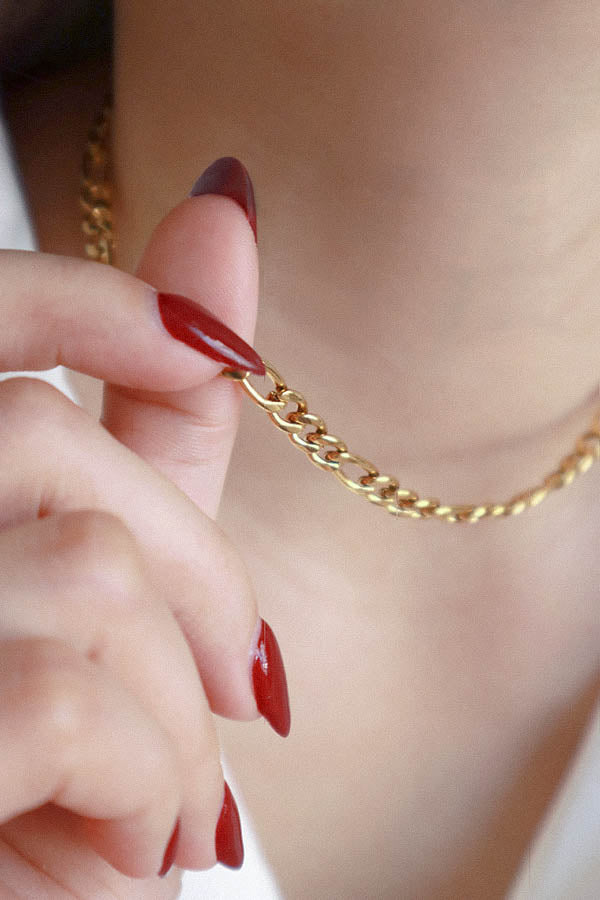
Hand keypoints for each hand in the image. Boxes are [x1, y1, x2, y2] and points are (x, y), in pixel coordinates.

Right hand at [0, 167, 288, 897]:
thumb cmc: (68, 780)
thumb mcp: (118, 602)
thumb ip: (157, 426)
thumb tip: (223, 218)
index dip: (81, 299)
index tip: (209, 341)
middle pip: (41, 446)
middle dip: (197, 575)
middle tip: (243, 691)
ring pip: (83, 570)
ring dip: (176, 703)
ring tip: (169, 800)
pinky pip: (60, 695)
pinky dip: (141, 775)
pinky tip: (127, 844)